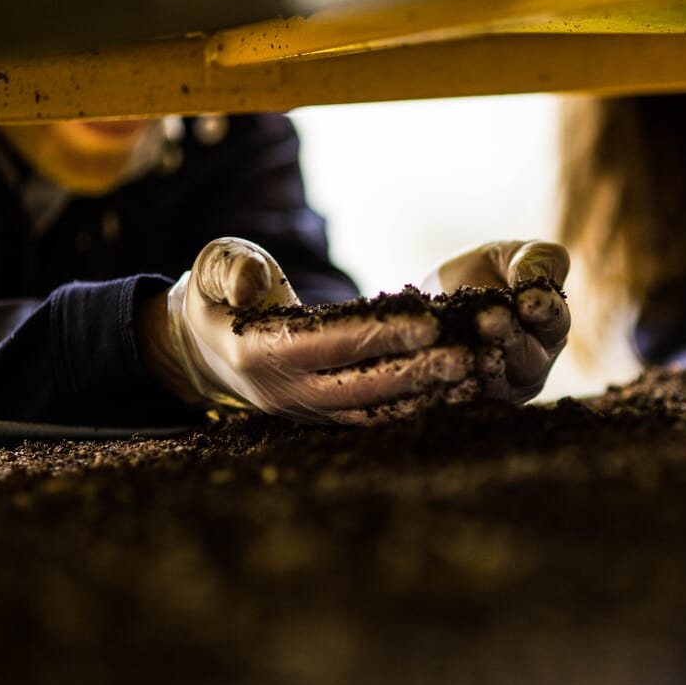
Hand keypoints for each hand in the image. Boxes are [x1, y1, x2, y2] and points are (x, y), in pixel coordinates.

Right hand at [139, 237, 468, 423]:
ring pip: (376, 408)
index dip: (380, 333)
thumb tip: (250, 282)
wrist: (205, 347)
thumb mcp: (211, 267)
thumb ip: (228, 268)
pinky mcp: (328, 417)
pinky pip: (378, 417)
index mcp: (258, 351)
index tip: (431, 321)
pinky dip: (420, 406)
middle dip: (420, 370)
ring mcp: (308, 410)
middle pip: (363, 385)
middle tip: (473, 354)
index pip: (329, 343)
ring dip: (429, 394)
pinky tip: (463, 392)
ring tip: (480, 374)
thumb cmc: (218, 294)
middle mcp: (286, 390)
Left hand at [422, 240, 570, 403]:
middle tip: (488, 319)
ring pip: (502, 383)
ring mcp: (507, 384)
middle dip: (509, 337)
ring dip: (486, 367)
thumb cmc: (492, 268)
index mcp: (552, 325)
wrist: (443, 293)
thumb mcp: (517, 253)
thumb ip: (535, 262)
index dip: (541, 309)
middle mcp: (536, 360)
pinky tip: (446, 372)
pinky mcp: (474, 399)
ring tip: (471, 350)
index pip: (554, 320)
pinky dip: (460, 388)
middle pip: (530, 357)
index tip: (525, 299)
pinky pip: (470, 398)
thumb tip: (533, 285)